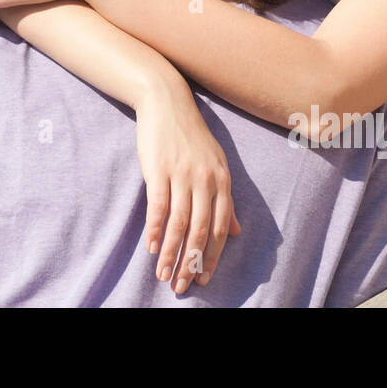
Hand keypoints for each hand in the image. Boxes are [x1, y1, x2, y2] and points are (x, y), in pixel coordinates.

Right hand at [134, 84, 242, 293]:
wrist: (167, 102)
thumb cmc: (190, 135)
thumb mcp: (216, 164)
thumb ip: (225, 199)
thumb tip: (236, 231)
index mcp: (222, 181)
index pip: (221, 228)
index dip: (213, 256)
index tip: (203, 277)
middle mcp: (206, 180)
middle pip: (202, 230)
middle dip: (192, 261)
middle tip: (182, 286)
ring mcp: (182, 174)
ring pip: (180, 223)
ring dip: (171, 252)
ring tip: (164, 275)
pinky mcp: (159, 169)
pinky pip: (159, 206)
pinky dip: (155, 230)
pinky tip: (151, 247)